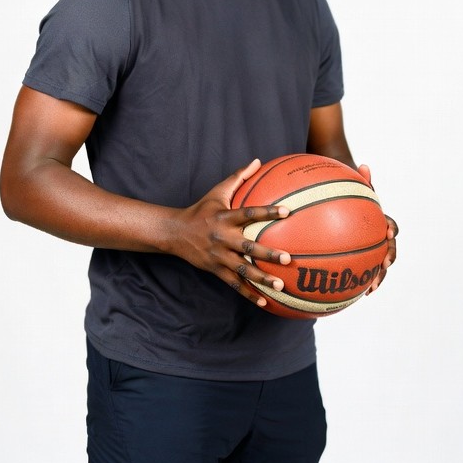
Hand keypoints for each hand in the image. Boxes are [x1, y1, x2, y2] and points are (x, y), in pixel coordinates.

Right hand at [170, 159, 291, 307]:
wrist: (174, 233)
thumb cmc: (201, 209)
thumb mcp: (217, 191)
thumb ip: (238, 177)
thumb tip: (257, 160)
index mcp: (225, 217)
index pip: (249, 213)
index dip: (267, 212)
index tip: (287, 212)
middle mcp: (223, 238)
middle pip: (248, 247)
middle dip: (267, 254)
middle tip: (287, 259)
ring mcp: (219, 256)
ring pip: (243, 270)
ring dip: (261, 279)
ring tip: (281, 285)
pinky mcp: (215, 270)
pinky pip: (234, 284)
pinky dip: (249, 294)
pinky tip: (265, 302)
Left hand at [357, 164, 397, 294]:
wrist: (347, 206)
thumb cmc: (351, 196)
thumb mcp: (355, 188)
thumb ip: (361, 180)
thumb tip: (364, 165)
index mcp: (380, 221)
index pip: (391, 226)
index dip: (391, 230)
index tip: (388, 233)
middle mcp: (380, 237)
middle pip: (390, 250)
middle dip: (388, 259)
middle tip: (384, 265)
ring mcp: (373, 249)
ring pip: (379, 266)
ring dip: (378, 277)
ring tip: (371, 289)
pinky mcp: (364, 258)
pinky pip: (364, 271)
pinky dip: (362, 282)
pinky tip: (353, 293)